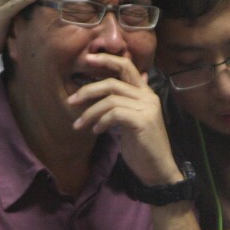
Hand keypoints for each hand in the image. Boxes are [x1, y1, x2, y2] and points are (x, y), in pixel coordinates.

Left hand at [68, 54, 181, 186]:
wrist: (158, 169)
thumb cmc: (141, 146)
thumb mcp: (130, 121)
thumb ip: (122, 104)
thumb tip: (108, 90)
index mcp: (145, 93)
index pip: (126, 66)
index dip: (106, 60)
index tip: (87, 59)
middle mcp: (148, 96)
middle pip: (113, 82)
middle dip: (88, 90)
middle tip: (71, 101)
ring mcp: (147, 108)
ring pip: (110, 99)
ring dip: (90, 112)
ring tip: (79, 125)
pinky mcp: (143, 121)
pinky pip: (115, 114)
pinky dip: (101, 121)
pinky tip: (96, 131)